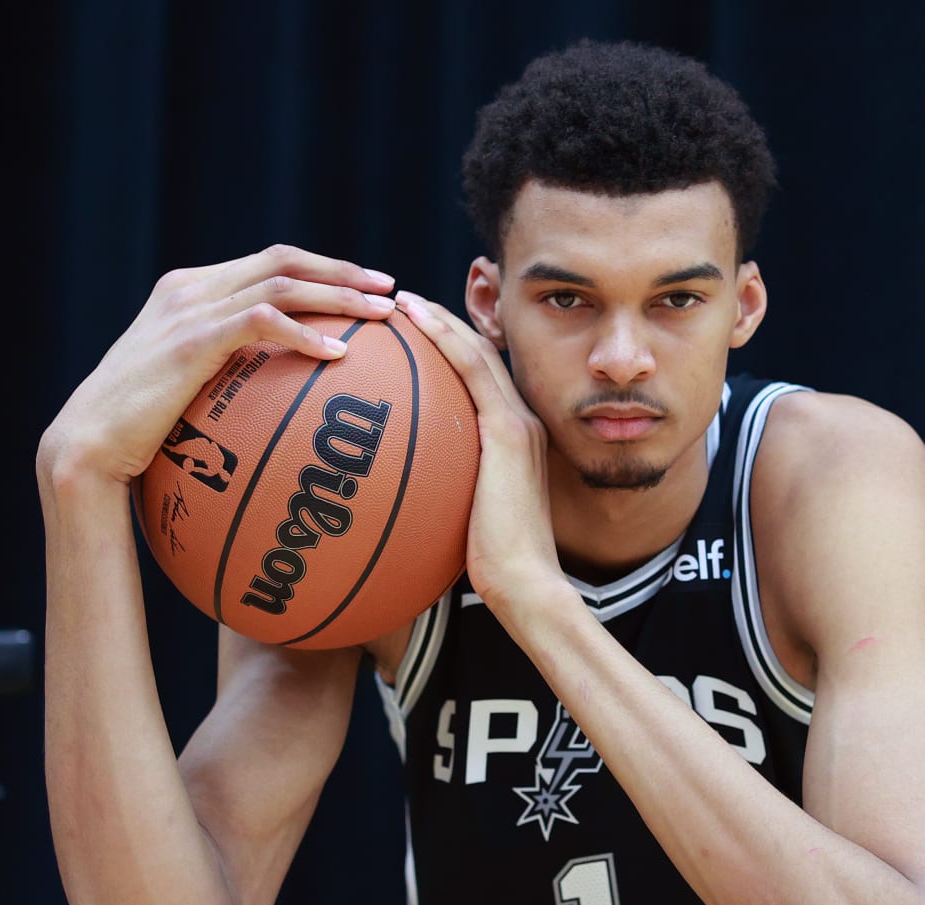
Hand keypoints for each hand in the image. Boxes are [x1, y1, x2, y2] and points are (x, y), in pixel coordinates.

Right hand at [39, 244, 396, 485]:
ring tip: (383, 314)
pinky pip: (263, 323)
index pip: (268, 263)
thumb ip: (223, 373)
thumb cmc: (136, 434)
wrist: (87, 446)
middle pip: (283, 259)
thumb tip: (276, 396)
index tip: (366, 287)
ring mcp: (189, 310)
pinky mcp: (190, 341)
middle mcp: (190, 290)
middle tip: (390, 287)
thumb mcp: (184, 391)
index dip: (322, 268)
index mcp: (190, 292)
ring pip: (281, 283)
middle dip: (342, 270)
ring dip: (338, 294)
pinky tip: (340, 354)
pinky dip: (305, 333)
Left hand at [392, 291, 567, 621]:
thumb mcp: (462, 524)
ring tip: (397, 300)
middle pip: (480, 355)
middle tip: (398, 303)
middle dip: (441, 323)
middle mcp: (522, 422)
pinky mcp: (508, 433)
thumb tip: (398, 501)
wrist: (527, 585)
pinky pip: (473, 369)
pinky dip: (443, 336)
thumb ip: (442, 498)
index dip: (450, 349)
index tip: (413, 332)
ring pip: (477, 351)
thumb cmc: (493, 571)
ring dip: (437, 319)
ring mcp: (518, 424)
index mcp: (516, 441)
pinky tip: (410, 318)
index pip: (482, 381)